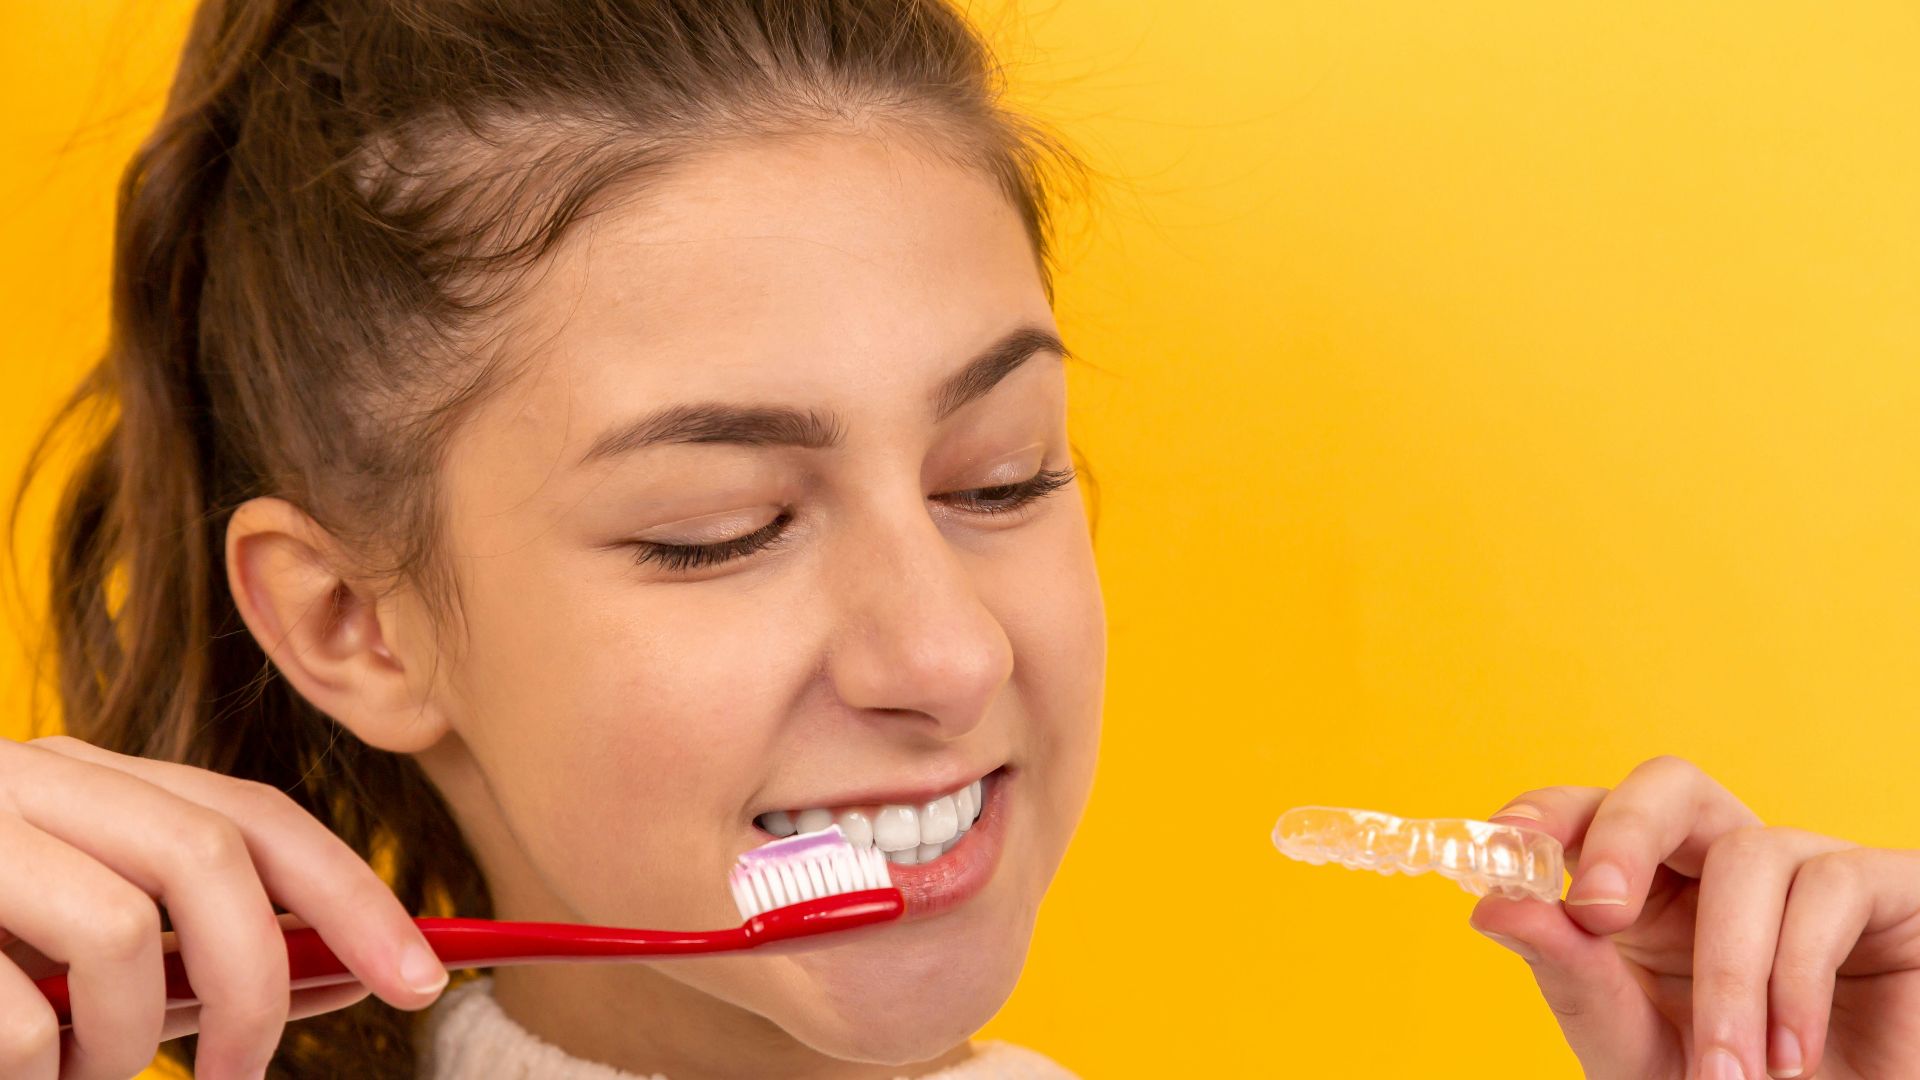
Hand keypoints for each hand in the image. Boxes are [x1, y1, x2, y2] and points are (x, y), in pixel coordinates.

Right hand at [0, 735, 448, 1079]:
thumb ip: (197, 955)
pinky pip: (23, 1019)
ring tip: (81, 1073)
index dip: (353, 893)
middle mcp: (33, 780)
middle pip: (210, 853)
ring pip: (120, 932)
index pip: (254, 814)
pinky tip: (22, 1072)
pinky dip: (39, 1070)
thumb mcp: (77, 942)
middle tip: (240, 1074)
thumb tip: (348, 976)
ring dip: (126, 1038)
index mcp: (87, 780)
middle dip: (258, 980)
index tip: (420, 978)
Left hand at [1470, 755, 1919, 1079]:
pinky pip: (1829, 888)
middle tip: (1599, 915)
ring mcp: (1808, 868)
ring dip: (1727, 974)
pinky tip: (1792, 1054)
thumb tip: (1492, 905)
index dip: (1546, 812)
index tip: (1503, 846)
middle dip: (1623, 833)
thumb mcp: (1635, 1043)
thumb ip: (1572, 975)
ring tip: (1727, 1073)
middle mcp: (1723, 865)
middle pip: (1669, 784)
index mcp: (1649, 890)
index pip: (1590, 812)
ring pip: (1748, 855)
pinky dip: (1796, 978)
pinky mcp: (1887, 887)